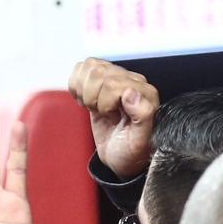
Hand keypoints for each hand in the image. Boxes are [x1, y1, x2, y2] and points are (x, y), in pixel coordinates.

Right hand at [69, 59, 158, 179]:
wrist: (119, 157)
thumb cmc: (130, 152)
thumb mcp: (138, 142)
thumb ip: (142, 116)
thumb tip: (130, 92)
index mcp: (145, 93)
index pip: (112, 83)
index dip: (104, 103)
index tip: (111, 118)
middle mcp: (133, 80)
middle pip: (99, 71)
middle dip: (93, 97)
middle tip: (102, 114)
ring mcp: (116, 78)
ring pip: (90, 66)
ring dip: (85, 90)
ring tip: (95, 107)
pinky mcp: (102, 80)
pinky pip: (82, 68)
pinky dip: (77, 85)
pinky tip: (86, 100)